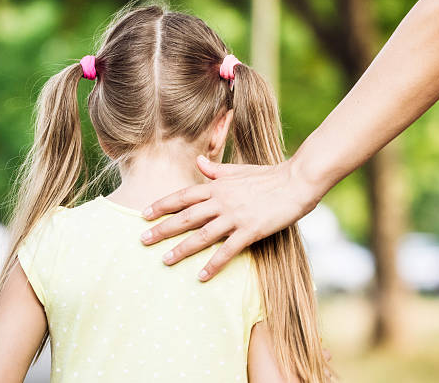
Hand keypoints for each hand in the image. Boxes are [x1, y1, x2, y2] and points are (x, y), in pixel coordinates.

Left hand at [140, 155, 318, 280]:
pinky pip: (227, 250)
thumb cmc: (269, 176)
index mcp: (218, 186)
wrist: (296, 182)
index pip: (183, 196)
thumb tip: (198, 162)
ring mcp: (235, 216)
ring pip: (202, 235)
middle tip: (142, 240)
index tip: (144, 214)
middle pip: (186, 217)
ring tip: (165, 260)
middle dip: (162, 229)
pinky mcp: (250, 231)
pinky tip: (202, 276)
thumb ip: (217, 170)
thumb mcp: (240, 170)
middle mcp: (222, 201)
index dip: (162, 205)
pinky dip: (214, 264)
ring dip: (181, 249)